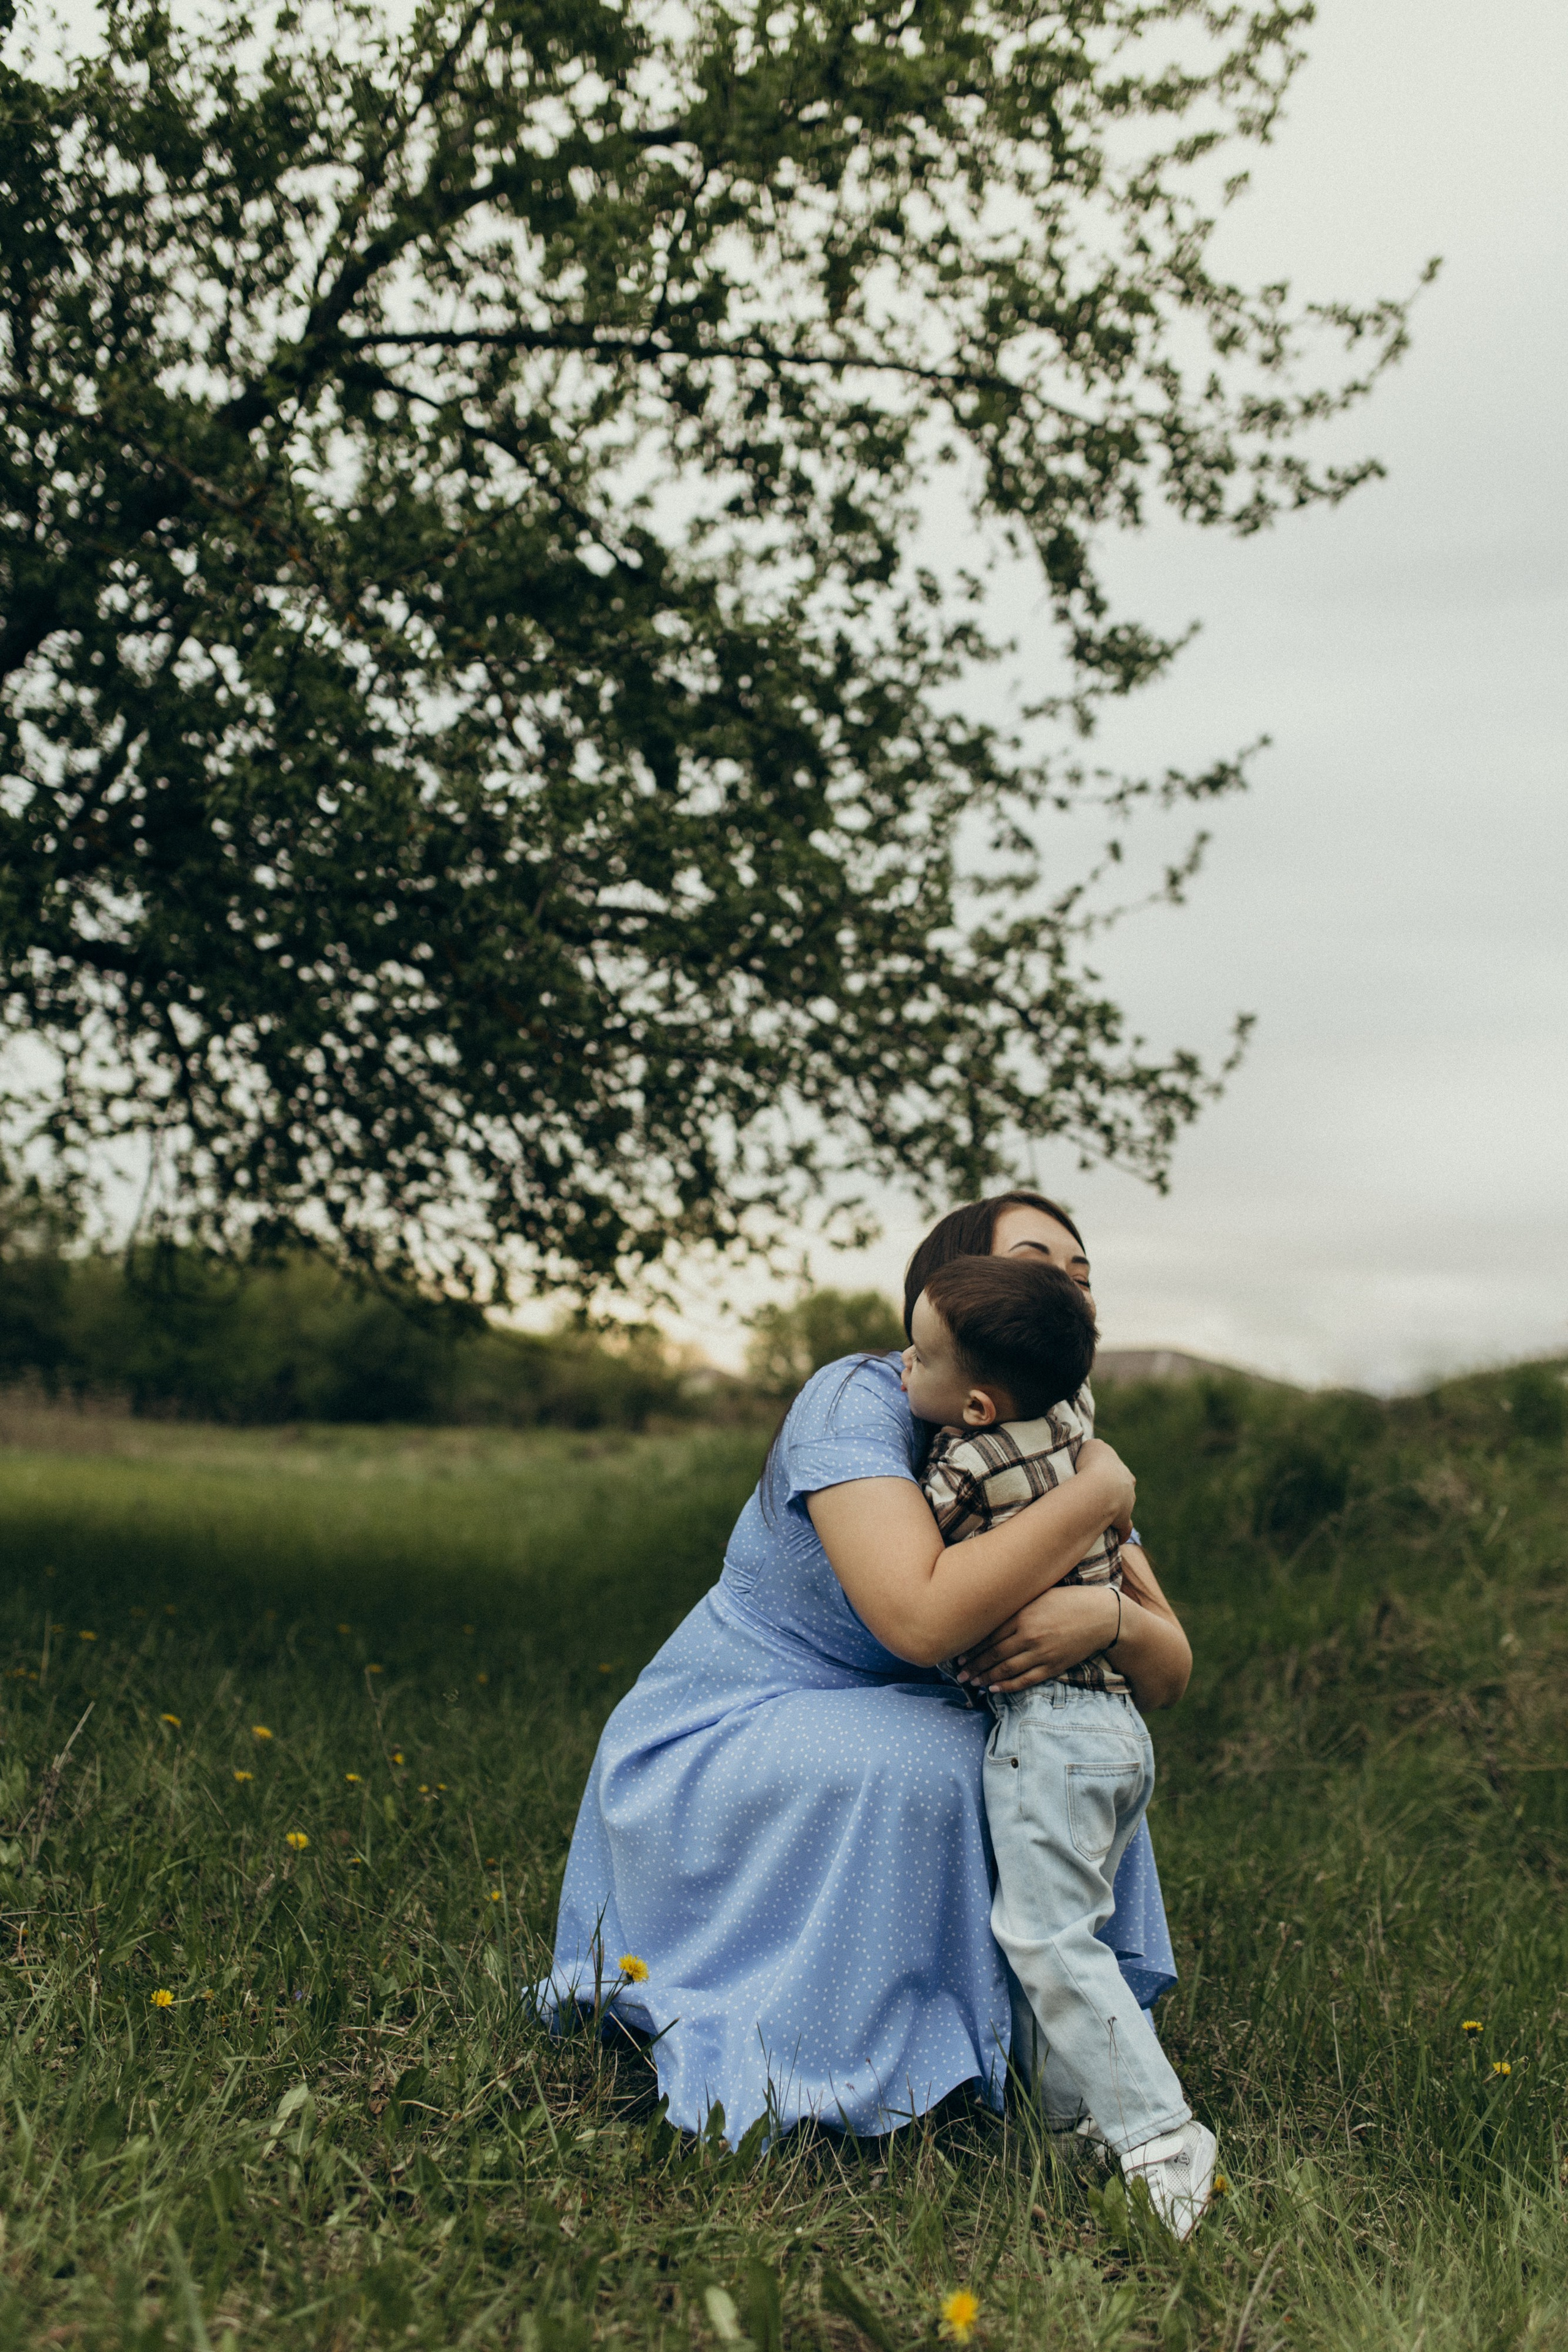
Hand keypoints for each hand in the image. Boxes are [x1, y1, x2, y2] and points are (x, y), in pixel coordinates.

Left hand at [955, 1585, 1121, 1694]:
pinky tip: (994, 1689)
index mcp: (1023, 1615)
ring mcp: (1042, 1653)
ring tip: (972, 1683)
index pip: (989, 1635)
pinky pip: (1026, 1680)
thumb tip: (990, 1616)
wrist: (1102, 1616)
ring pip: (1006, 1670)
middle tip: (959, 1674)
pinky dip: (1008, 1686)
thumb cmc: (1069, 1600)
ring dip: (986, 1678)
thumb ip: (1016, 1606)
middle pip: (993, 1654)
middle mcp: (1029, 1635)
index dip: (971, 1648)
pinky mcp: (1053, 1666)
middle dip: (973, 1666)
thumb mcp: (1039, 1596)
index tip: (958, 1654)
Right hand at [1077, 1437, 1134, 1536]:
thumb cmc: (1093, 1463)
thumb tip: (1091, 1449)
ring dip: (1118, 1510)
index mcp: (1122, 1469)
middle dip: (1116, 1492)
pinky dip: (1122, 1533)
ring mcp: (1128, 1503)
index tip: (1099, 1479)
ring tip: (1104, 1514)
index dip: (1108, 1475)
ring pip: (1126, 1507)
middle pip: (1124, 1489)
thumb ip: (1094, 1448)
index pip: (1118, 1473)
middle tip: (1101, 1496)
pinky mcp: (1123, 1519)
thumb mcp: (1092, 1446)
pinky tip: (1118, 1538)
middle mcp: (1128, 1486)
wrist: (1100, 1484)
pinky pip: (1125, 1528)